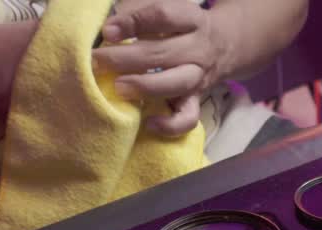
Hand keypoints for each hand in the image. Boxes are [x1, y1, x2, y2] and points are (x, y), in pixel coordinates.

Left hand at [92, 0, 238, 136]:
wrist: (224, 44)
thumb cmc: (182, 24)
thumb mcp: (167, 6)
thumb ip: (140, 10)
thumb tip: (112, 27)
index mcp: (191, 19)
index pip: (163, 16)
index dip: (133, 23)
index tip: (108, 31)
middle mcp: (198, 48)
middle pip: (163, 53)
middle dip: (125, 58)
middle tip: (97, 61)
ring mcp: (199, 77)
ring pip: (176, 84)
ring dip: (145, 87)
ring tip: (119, 87)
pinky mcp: (196, 100)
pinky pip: (188, 118)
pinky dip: (170, 125)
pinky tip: (148, 123)